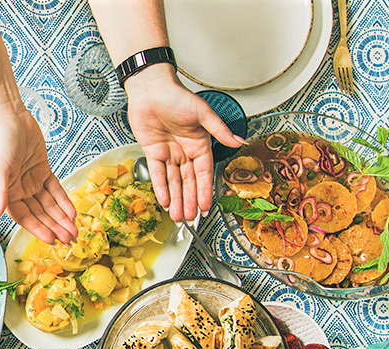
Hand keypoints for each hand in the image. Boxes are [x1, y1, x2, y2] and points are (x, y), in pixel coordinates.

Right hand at [0, 103, 77, 243]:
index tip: (52, 240)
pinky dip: (63, 200)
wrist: (8, 115)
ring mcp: (31, 179)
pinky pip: (55, 189)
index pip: (24, 217)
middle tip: (70, 241)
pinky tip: (72, 212)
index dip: (38, 229)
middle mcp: (19, 189)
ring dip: (61, 217)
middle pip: (40, 214)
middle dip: (55, 227)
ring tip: (75, 231)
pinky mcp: (42, 169)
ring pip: (49, 204)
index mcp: (6, 193)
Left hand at [123, 64, 244, 222]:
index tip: (206, 206)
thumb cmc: (176, 95)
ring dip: (176, 199)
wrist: (150, 89)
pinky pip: (158, 174)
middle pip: (188, 182)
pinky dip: (161, 187)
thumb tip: (238, 141)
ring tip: (178, 217)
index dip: (204, 190)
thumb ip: (219, 129)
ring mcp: (169, 153)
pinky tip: (164, 201)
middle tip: (190, 219)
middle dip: (189, 201)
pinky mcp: (152, 152)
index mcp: (200, 143)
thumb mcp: (202, 113)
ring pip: (174, 182)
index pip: (204, 173)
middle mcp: (185, 151)